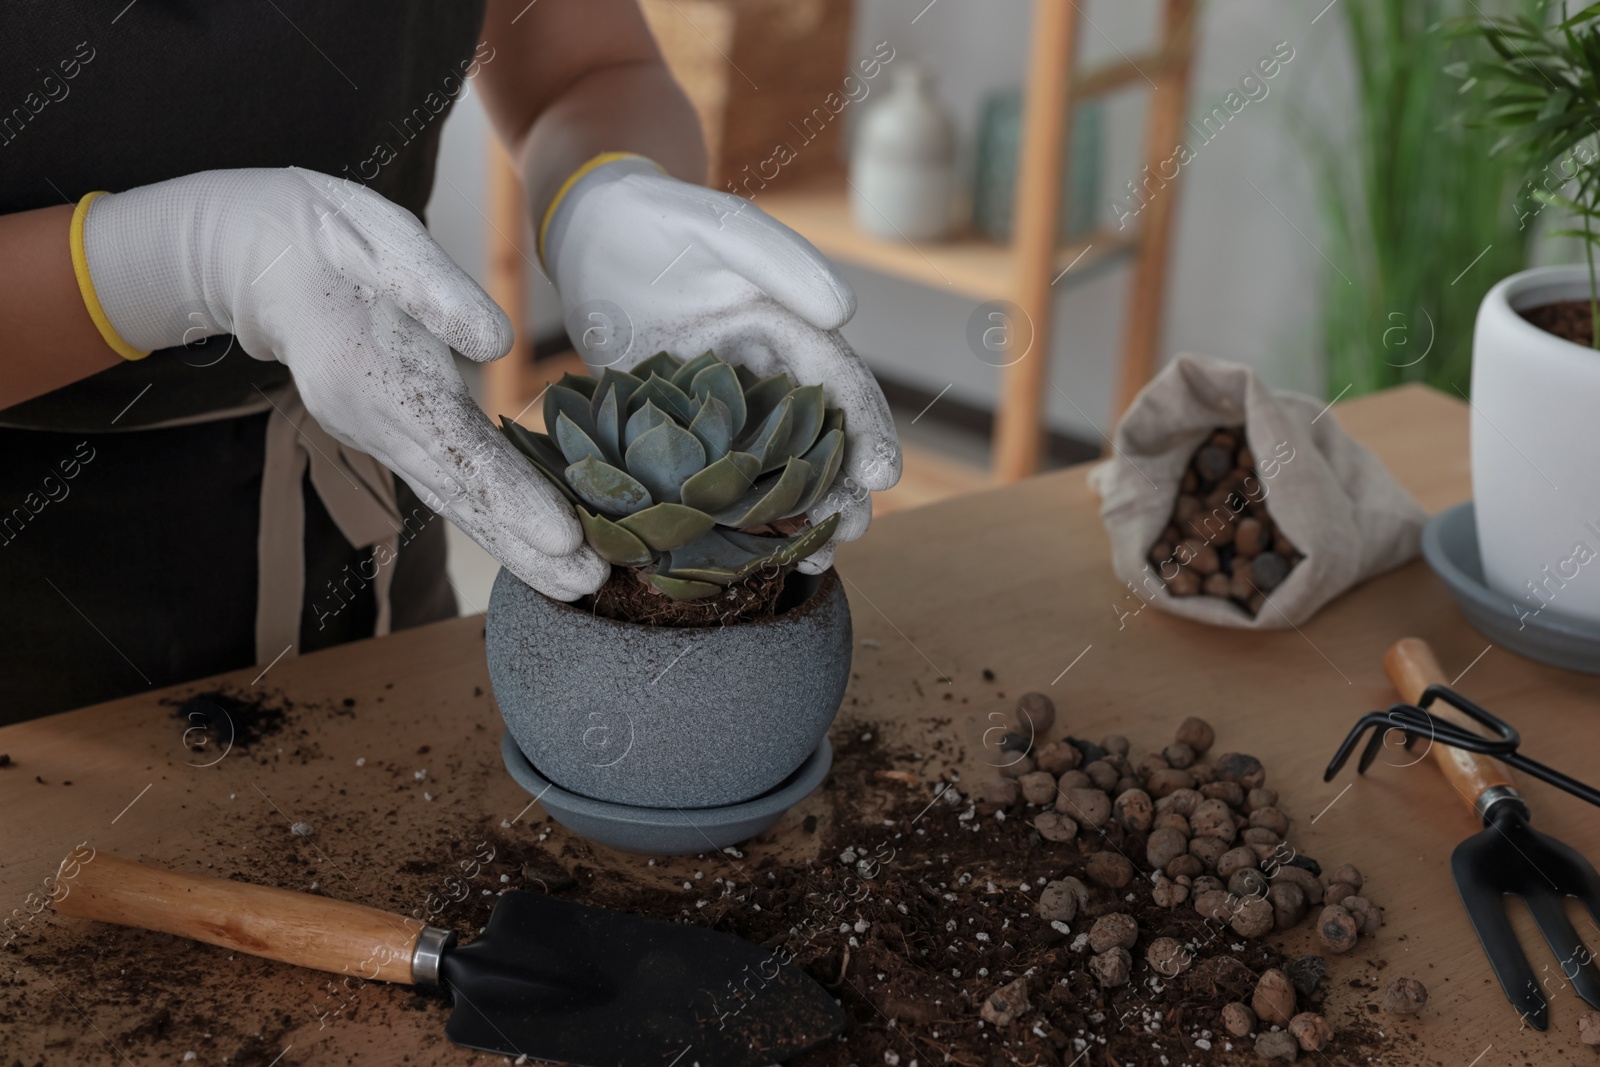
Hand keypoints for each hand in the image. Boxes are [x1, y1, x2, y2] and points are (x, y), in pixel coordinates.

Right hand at [82, 168, 606, 598]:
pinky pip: (449, 486)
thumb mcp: (384, 240)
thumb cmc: (333, 240)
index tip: (564, 536)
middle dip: (527, 546)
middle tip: (592, 582)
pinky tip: (535, 543)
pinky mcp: (393, 434)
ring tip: (577, 581)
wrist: (264, 259)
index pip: (458, 451)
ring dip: (516, 546)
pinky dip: (493, 518)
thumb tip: (496, 341)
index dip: (514, 497)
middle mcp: (379, 425)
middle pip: (462, 498)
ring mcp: (382, 437)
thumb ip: (437, 291)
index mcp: (379, 382)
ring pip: (456, 502)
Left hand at [541, 157, 901, 571]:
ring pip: (765, 472)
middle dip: (840, 491)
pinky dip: (723, 516)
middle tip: (853, 533)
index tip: (883, 475)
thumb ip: (782, 262)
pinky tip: (733, 554)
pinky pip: (703, 479)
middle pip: (813, 443)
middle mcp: (762, 377)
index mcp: (790, 332)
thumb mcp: (725, 229)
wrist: (590, 231)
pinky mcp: (670, 428)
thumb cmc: (664, 219)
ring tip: (813, 559)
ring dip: (791, 515)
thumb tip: (845, 312)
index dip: (867, 430)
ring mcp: (717, 409)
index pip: (840, 388)